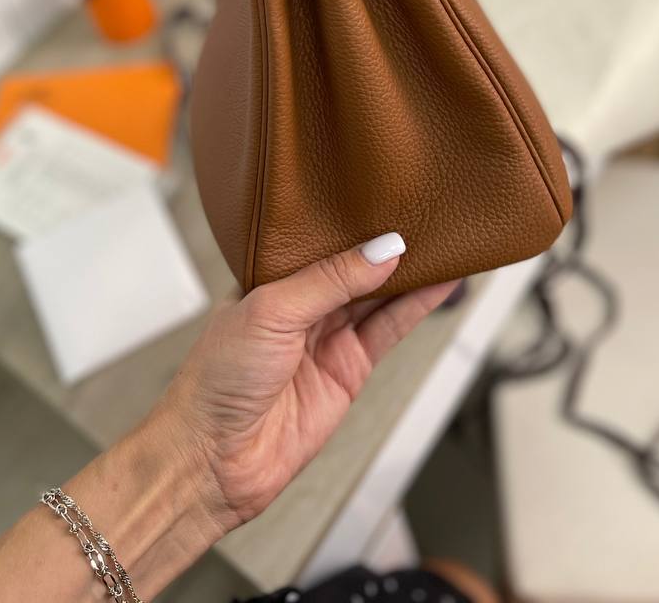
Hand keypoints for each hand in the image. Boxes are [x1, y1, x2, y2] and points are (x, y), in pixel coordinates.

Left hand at [159, 235, 457, 534]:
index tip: (385, 201)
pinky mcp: (349, 371)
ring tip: (444, 244)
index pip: (319, 243)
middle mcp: (299, 307)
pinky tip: (438, 285)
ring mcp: (325, 339)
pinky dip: (416, 308)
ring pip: (377, 297)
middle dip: (386, 246)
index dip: (351, 224)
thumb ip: (328, 281)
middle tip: (425, 218)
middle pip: (354, 269)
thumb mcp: (270, 311)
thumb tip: (380, 251)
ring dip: (410, 274)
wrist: (214, 458)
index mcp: (269, 281)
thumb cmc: (216, 381)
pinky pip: (388, 331)